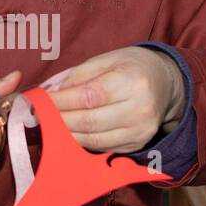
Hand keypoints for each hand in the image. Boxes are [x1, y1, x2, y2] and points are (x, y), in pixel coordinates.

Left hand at [46, 47, 185, 153]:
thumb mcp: (108, 59)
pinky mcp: (137, 145)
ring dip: (65, 134)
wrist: (165, 84)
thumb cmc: (132, 67)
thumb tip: (50, 92)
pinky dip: (81, 141)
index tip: (40, 100)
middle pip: (89, 121)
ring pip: (93, 139)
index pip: (88, 96)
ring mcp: (140, 131)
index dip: (60, 101)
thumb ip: (78, 75)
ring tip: (49, 124)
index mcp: (133, 82)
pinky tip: (68, 132)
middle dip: (58, 119)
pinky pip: (101, 147)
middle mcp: (139, 110)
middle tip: (39, 115)